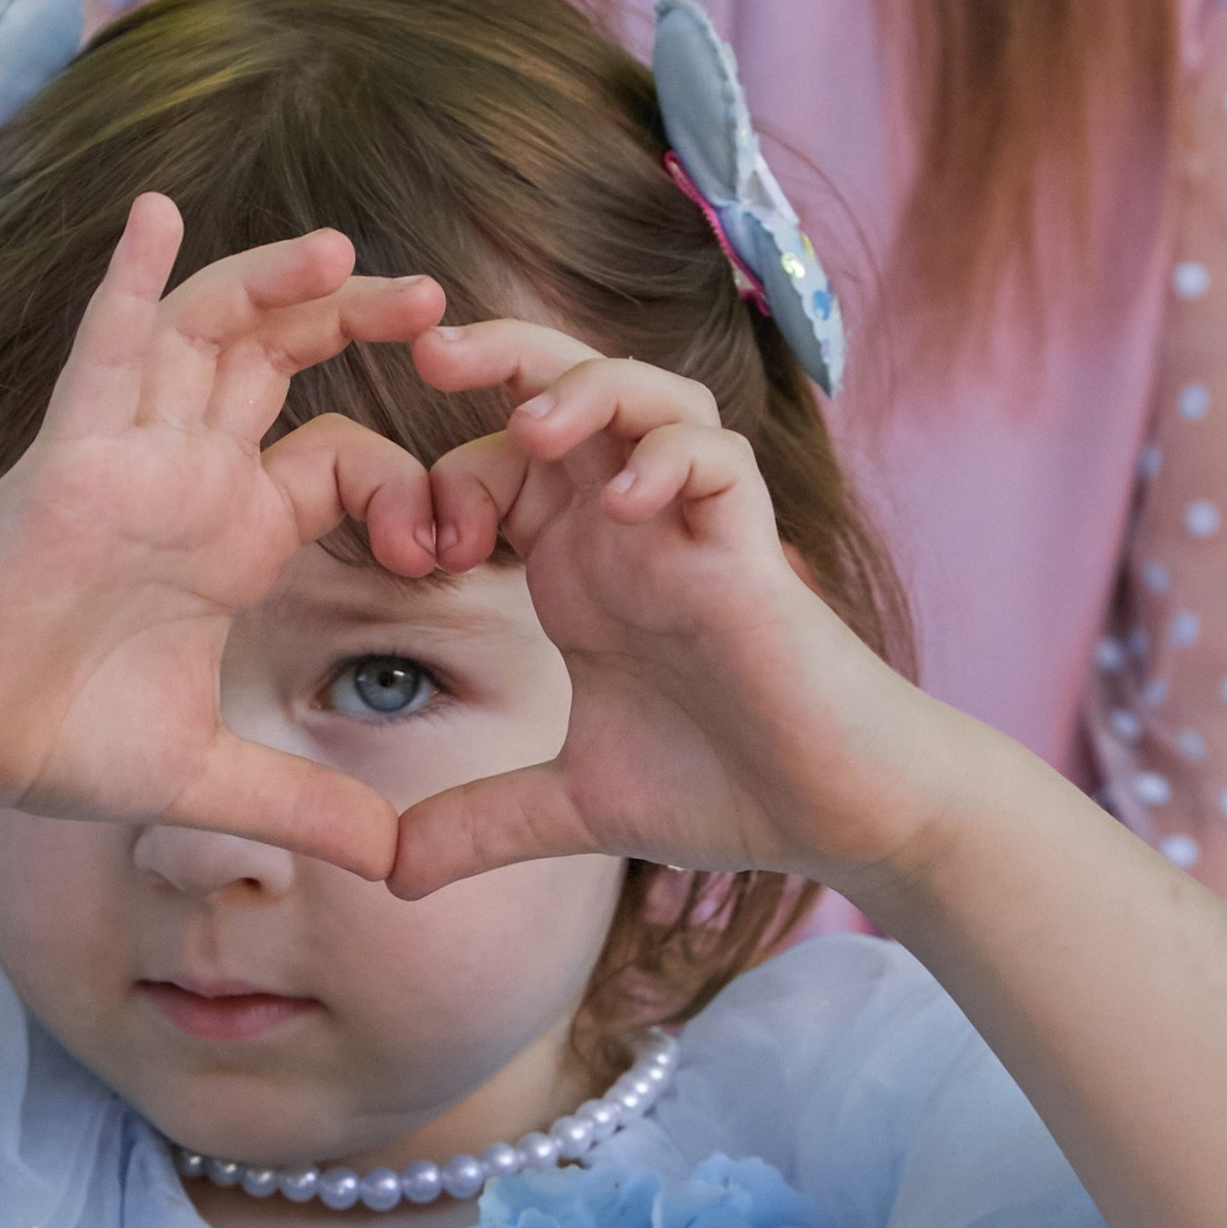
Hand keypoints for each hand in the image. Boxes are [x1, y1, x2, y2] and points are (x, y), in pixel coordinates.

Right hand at [0, 194, 444, 878]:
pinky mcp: (69, 456)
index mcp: (231, 532)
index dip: (406, 482)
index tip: (450, 545)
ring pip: (207, 334)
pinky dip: (129, 279)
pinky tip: (157, 213)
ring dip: (273, 283)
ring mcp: (128, 455)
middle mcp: (187, 476)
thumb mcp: (211, 779)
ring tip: (346, 248)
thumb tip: (397, 865)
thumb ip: (307, 806)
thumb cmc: (56, 740)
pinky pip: (102, 348)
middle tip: (443, 301)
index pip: (340, 459)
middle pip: (282, 360)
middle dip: (357, 319)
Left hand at [389, 318, 955, 901]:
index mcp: (578, 562)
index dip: (439, 482)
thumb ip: (479, 825)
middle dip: (496, 354)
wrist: (836, 817)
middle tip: (428, 350)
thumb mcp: (570, 810)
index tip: (416, 556)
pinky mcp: (753, 550)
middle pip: (562, 385)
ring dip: (585, 388)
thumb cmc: (724, 788)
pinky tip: (624, 501)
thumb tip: (389, 877)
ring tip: (532, 427)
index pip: (496, 462)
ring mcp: (693, 528)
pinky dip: (671, 457)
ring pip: (646, 394)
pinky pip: (718, 459)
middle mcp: (631, 526)